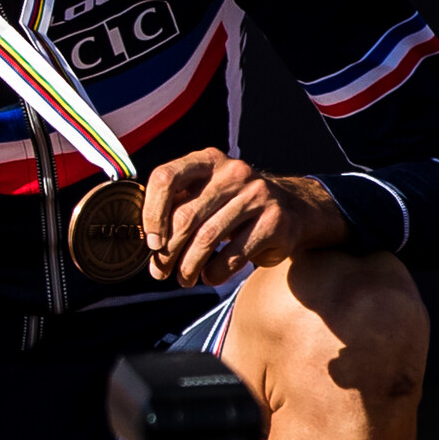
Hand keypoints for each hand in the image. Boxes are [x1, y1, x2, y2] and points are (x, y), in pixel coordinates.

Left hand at [140, 150, 345, 287]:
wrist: (292, 208)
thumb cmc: (233, 206)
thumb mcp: (206, 194)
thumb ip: (177, 207)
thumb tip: (146, 244)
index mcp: (207, 160)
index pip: (166, 178)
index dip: (152, 213)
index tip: (151, 242)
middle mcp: (233, 173)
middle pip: (185, 215)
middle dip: (168, 251)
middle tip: (160, 271)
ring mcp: (257, 195)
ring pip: (207, 238)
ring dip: (189, 266)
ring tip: (183, 279)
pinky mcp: (274, 222)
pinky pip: (234, 254)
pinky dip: (215, 272)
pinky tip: (208, 277)